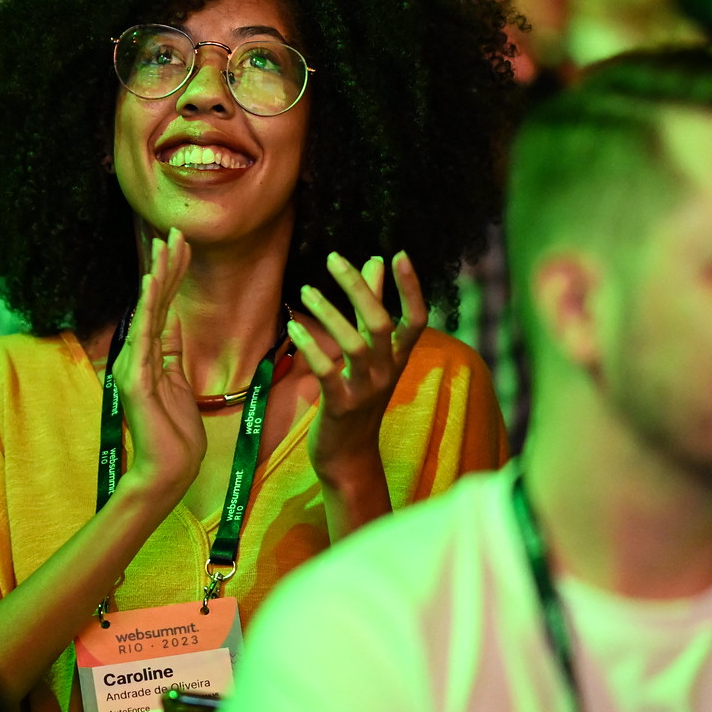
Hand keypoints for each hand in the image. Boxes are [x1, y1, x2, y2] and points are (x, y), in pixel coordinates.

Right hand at [112, 229, 204, 504]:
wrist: (167, 471)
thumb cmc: (175, 435)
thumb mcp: (179, 384)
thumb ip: (171, 353)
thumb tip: (172, 321)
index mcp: (150, 355)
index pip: (163, 305)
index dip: (172, 273)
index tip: (181, 243)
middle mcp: (136, 355)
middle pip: (155, 301)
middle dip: (167, 264)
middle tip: (175, 229)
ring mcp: (133, 366)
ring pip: (149, 311)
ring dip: (158, 276)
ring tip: (165, 244)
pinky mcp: (137, 378)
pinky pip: (143, 337)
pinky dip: (148, 307)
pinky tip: (153, 282)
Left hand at [292, 250, 425, 488]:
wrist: (348, 457)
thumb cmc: (357, 398)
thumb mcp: (371, 355)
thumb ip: (372, 309)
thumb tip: (377, 261)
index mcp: (398, 358)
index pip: (417, 318)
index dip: (412, 287)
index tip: (399, 253)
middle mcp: (387, 371)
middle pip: (382, 323)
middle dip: (359, 289)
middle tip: (334, 259)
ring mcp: (365, 391)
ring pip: (355, 345)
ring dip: (330, 314)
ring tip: (306, 289)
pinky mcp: (340, 407)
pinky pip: (328, 372)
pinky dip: (312, 347)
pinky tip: (294, 327)